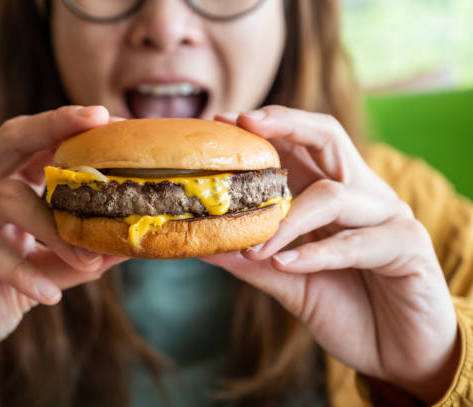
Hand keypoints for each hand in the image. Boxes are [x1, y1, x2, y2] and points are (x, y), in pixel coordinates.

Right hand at [0, 106, 126, 391]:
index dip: (74, 130)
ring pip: (9, 196)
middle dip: (58, 125)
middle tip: (100, 119)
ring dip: (55, 230)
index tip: (115, 121)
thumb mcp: (40, 275)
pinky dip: (20, 271)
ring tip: (89, 261)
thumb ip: (77, 257)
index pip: (38, 143)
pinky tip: (47, 294)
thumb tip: (127, 244)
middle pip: (15, 138)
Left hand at [202, 106, 458, 403]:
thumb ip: (251, 261)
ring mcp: (388, 217)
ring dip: (288, 219)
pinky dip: (319, 254)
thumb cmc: (348, 309)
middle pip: (328, 137)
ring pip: (335, 195)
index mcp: (333, 195)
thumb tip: (201, 246)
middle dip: (286, 125)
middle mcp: (362, 195)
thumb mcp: (289, 281)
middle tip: (245, 125)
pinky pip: (360, 242)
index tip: (223, 122)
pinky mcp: (409, 248)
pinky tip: (286, 264)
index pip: (300, 144)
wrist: (399, 355)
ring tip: (253, 246)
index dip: (264, 128)